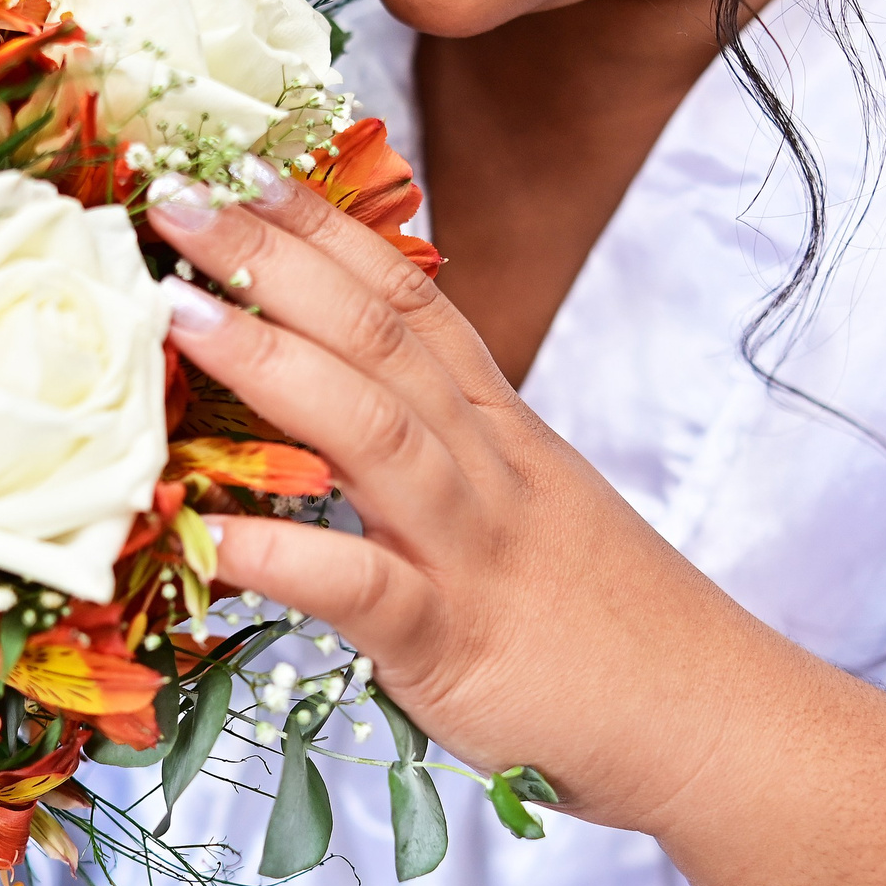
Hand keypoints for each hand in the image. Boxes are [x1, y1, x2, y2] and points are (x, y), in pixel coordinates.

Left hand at [148, 162, 885, 885]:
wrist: (711, 721)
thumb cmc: (603, 624)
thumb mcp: (526, 506)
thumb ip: (444, 451)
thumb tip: (346, 406)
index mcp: (499, 429)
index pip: (409, 297)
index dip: (325, 227)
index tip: (243, 163)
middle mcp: (485, 466)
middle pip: (380, 334)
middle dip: (275, 259)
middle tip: (174, 195)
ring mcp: (470, 547)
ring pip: (373, 430)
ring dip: (270, 364)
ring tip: (178, 313)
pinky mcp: (451, 640)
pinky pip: (360, 586)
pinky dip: (281, 552)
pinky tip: (200, 532)